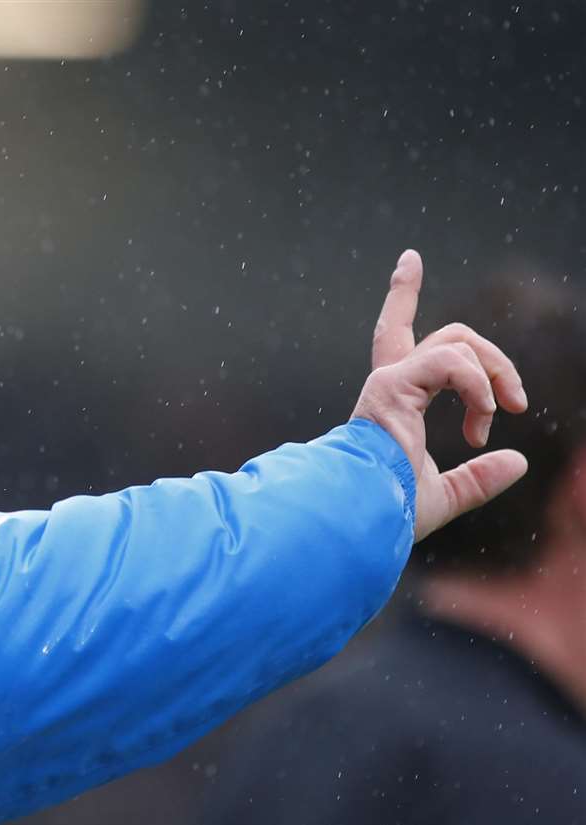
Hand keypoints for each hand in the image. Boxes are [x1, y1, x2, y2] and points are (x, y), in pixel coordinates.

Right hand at [351, 250, 529, 540]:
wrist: (356, 514)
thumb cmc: (386, 511)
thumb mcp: (444, 496)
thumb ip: (478, 479)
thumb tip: (517, 461)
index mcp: (394, 403)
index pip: (397, 337)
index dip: (401, 295)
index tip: (409, 259)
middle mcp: (388, 384)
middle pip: (448, 334)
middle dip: (493, 359)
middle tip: (515, 403)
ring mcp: (388, 382)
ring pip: (457, 341)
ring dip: (493, 374)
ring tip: (498, 416)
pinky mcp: (393, 385)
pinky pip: (451, 363)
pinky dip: (476, 387)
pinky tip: (481, 418)